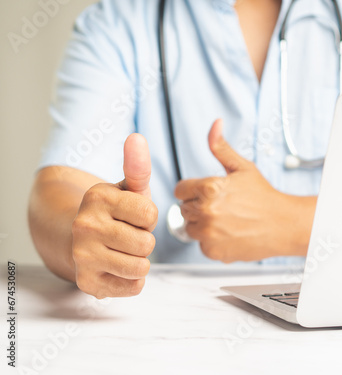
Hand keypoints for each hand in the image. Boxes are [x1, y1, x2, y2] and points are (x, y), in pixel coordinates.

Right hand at [72, 134, 157, 297]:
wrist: (79, 238)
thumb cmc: (115, 212)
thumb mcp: (129, 188)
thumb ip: (138, 166)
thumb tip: (137, 138)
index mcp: (98, 197)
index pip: (150, 214)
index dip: (148, 218)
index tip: (133, 216)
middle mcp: (85, 225)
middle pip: (146, 244)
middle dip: (144, 241)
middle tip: (127, 235)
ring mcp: (82, 256)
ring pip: (141, 267)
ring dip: (139, 261)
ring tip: (124, 250)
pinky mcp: (87, 282)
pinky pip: (133, 287)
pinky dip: (132, 280)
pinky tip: (118, 267)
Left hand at [174, 119, 315, 262]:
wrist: (283, 225)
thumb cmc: (264, 197)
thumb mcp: (242, 168)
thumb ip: (221, 148)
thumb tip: (215, 125)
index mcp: (209, 188)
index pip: (180, 190)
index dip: (193, 190)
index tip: (206, 193)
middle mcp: (206, 211)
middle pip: (184, 209)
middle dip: (198, 206)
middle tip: (222, 207)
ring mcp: (209, 233)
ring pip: (191, 228)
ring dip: (203, 225)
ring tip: (226, 220)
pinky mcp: (213, 251)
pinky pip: (202, 245)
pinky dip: (212, 242)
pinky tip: (229, 234)